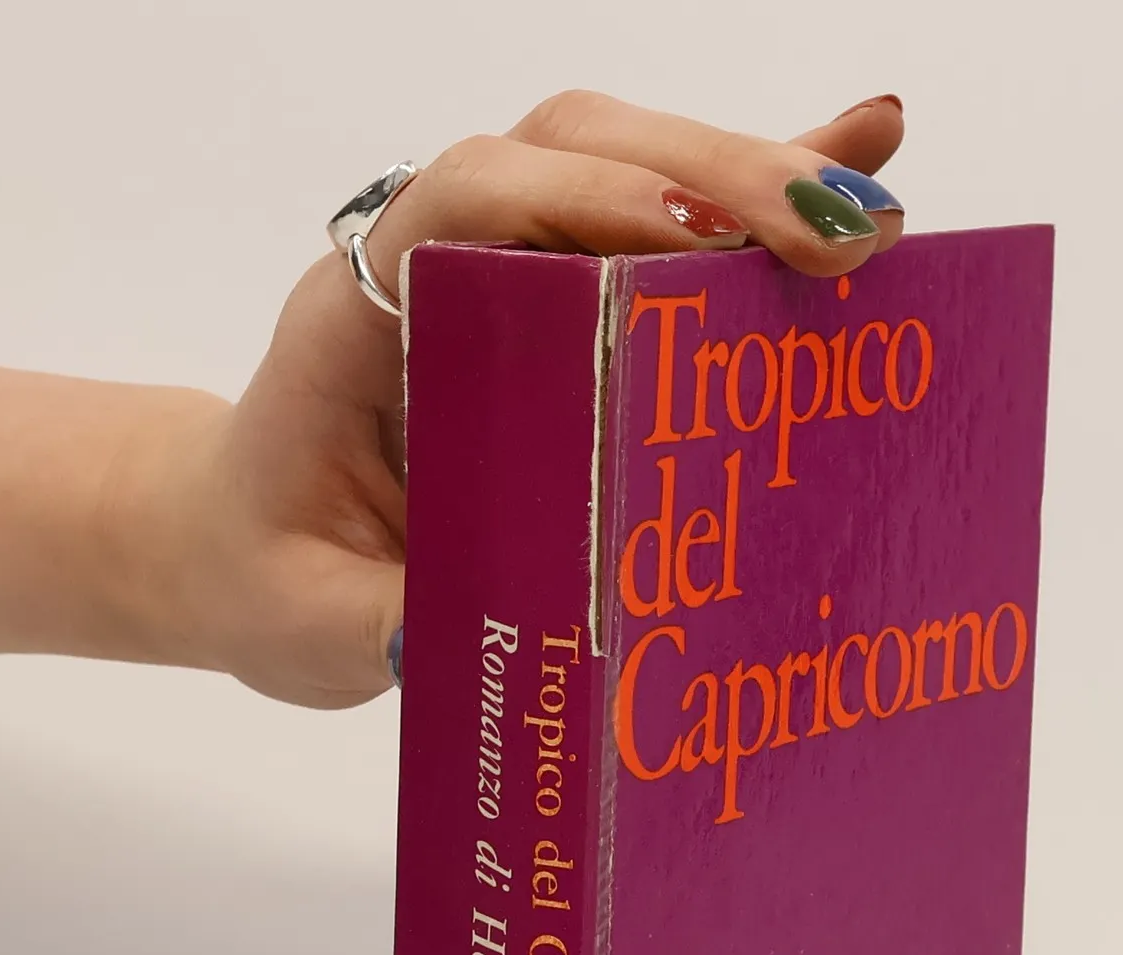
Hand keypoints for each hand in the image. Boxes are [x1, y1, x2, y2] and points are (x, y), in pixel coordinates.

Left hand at [150, 92, 906, 708]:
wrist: (248, 546)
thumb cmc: (274, 571)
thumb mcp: (308, 619)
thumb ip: (379, 624)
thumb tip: (487, 633)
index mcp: (363, 315)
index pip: (469, 201)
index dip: (583, 203)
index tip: (694, 244)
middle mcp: (442, 261)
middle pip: (578, 152)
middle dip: (714, 176)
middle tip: (834, 241)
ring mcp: (508, 268)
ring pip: (634, 167)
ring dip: (757, 180)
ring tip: (874, 222)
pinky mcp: (563, 301)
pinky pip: (668, 227)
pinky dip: (761, 194)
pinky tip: (864, 167)